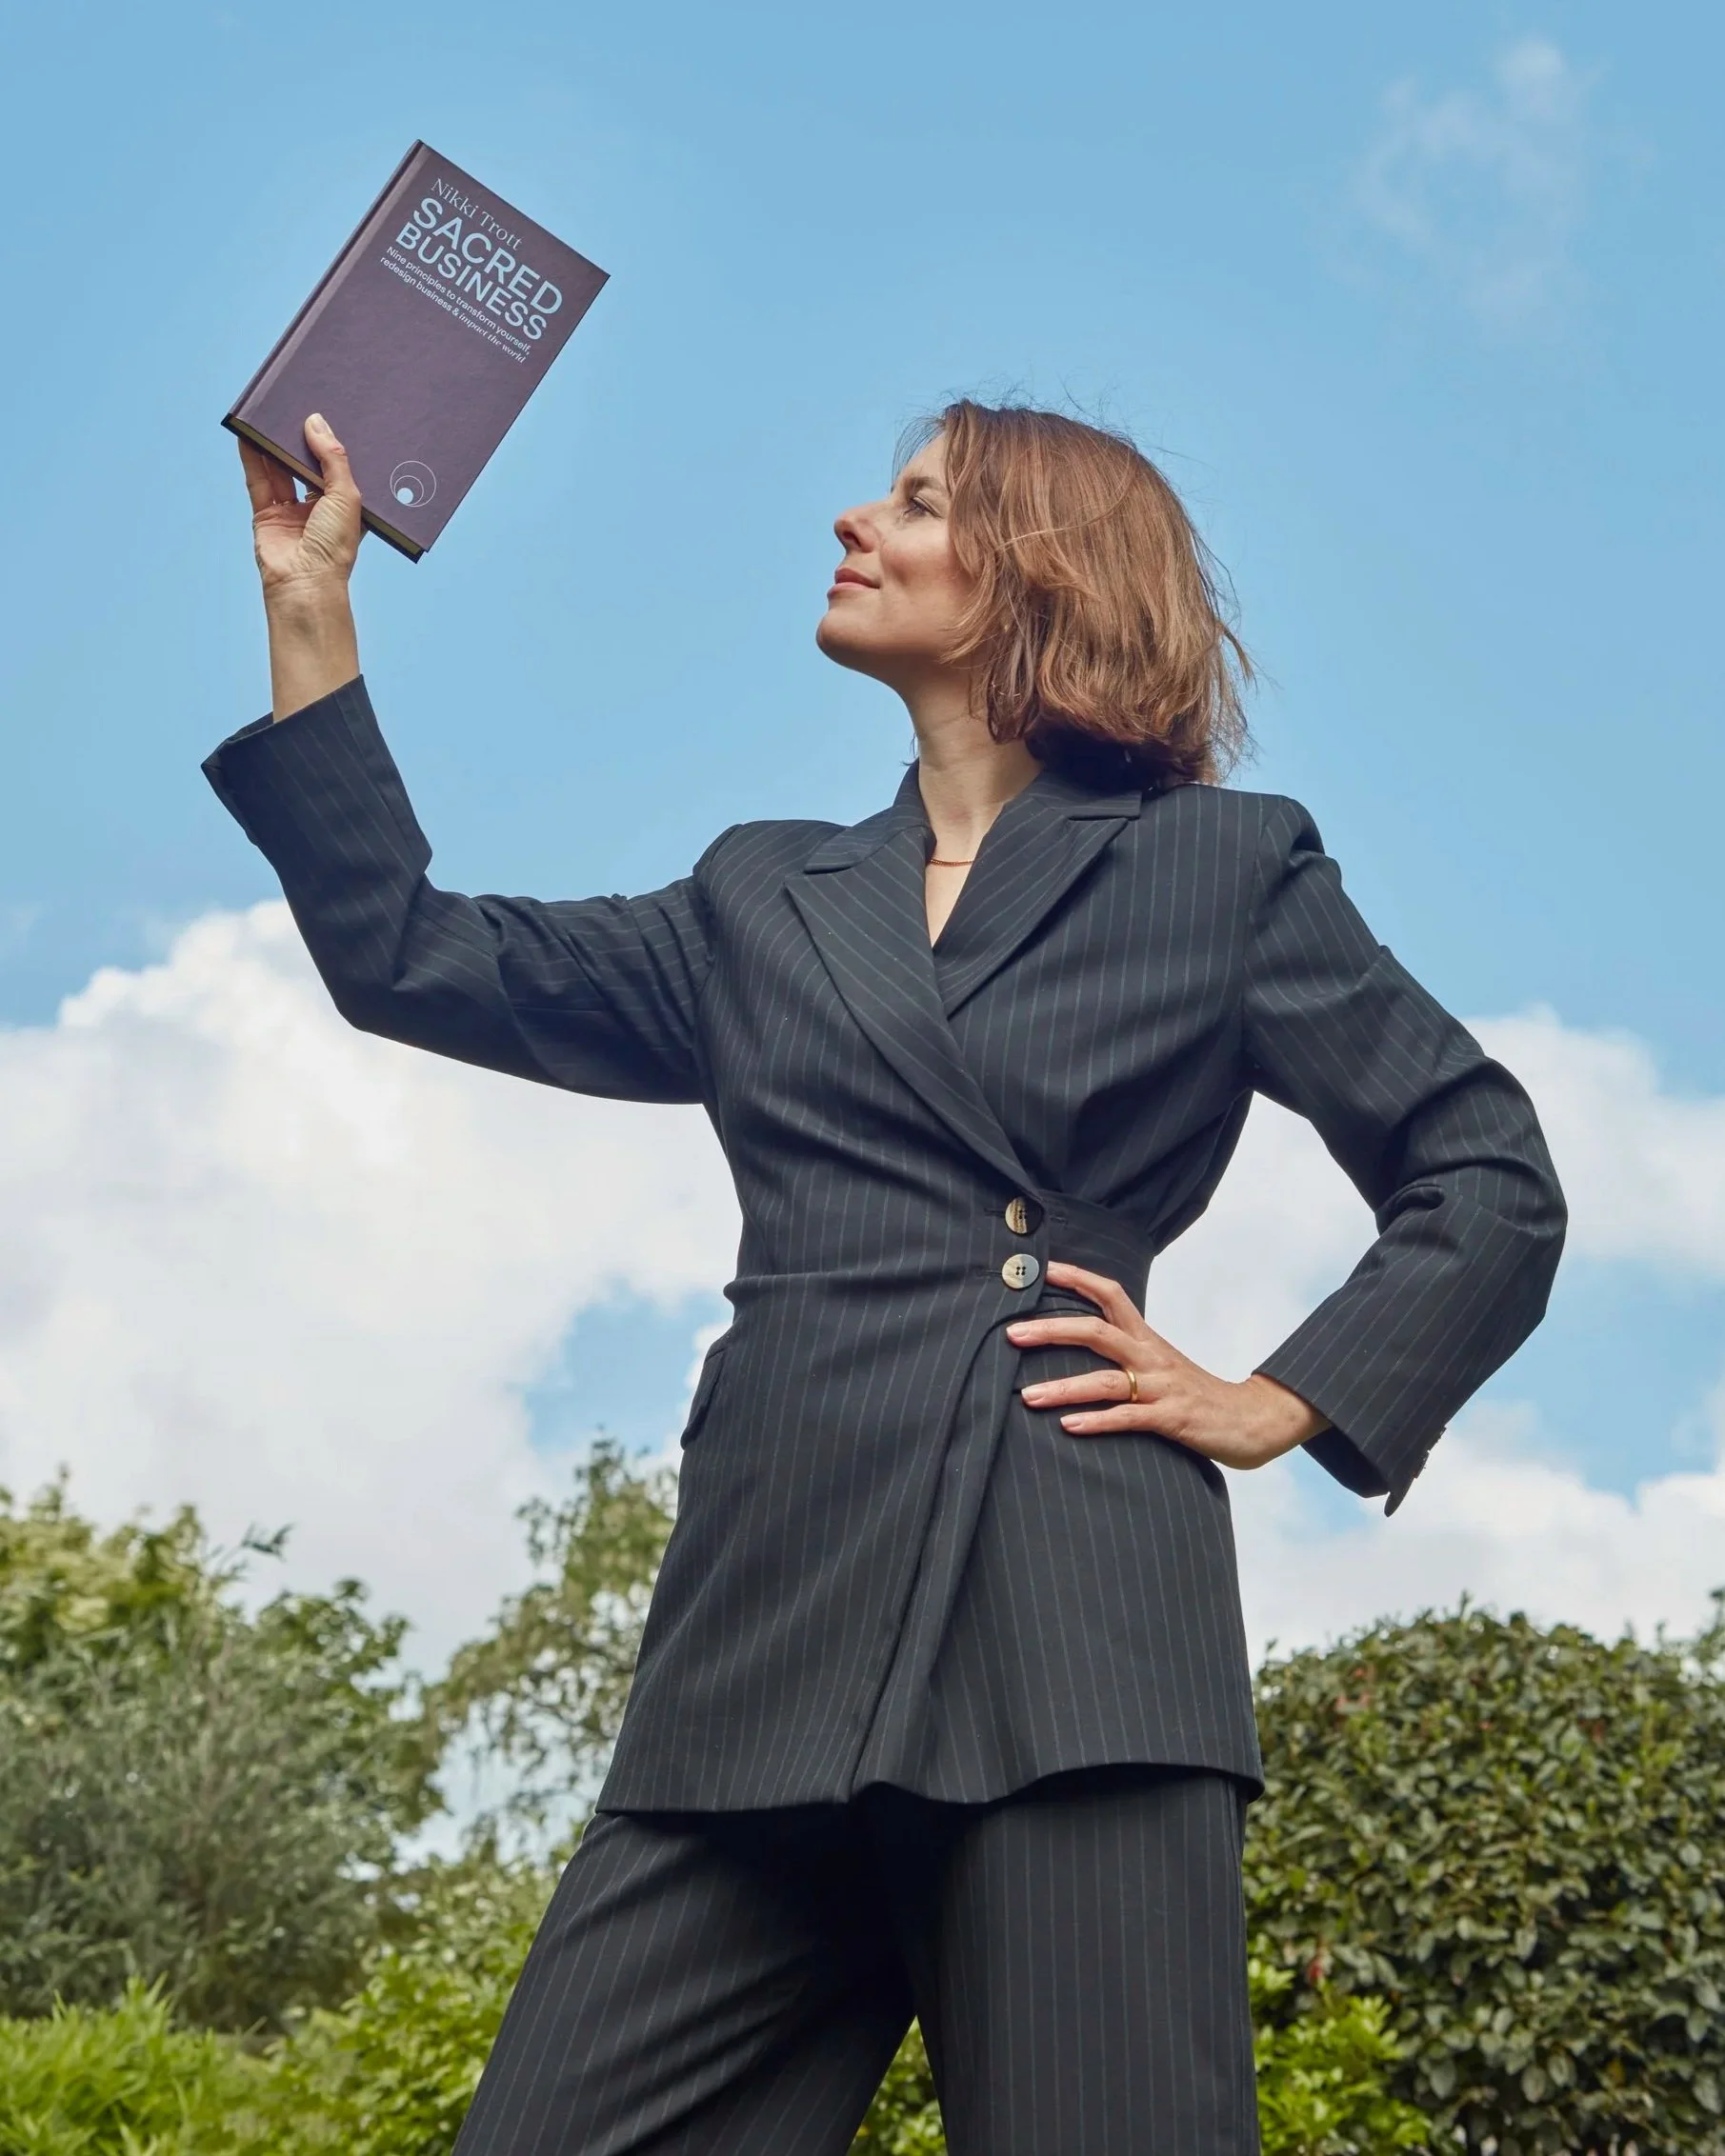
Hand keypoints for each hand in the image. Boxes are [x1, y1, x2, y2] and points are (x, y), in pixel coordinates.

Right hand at [239, 415, 362, 718]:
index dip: (333, 442)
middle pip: (306, 463)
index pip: (338, 467)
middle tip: (300, 403)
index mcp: (344, 506)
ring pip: (280, 467)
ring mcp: (290, 510)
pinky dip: (252, 455)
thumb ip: (332, 458)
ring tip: (272, 410)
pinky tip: (249, 432)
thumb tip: (315, 421)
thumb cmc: (335, 548)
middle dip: (302, 437)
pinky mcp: (265, 513)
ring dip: (275, 441)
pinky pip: (257, 478)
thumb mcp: (345, 496)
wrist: (305, 584)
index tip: (329, 413)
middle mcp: (317, 507)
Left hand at [1006, 1261, 1328, 1471]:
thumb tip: (1082, 1341)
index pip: (1111, 1295)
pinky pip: (1128, 1418)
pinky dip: (1096, 1421)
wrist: (1253, 1419)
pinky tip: (1068, 1426)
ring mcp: (1161, 1388)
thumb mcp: (1162, 1365)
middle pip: (1096, 1331)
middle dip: (1051, 1331)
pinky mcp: (1172, 1420)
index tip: (1042, 1269)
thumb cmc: (1198, 1394)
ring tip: (1028, 1396)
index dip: (1078, 1278)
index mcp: (1148, 1339)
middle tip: (1010, 1334)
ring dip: (1063, 1386)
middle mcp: (1152, 1356)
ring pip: (1105, 1380)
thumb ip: (1127, 1353)